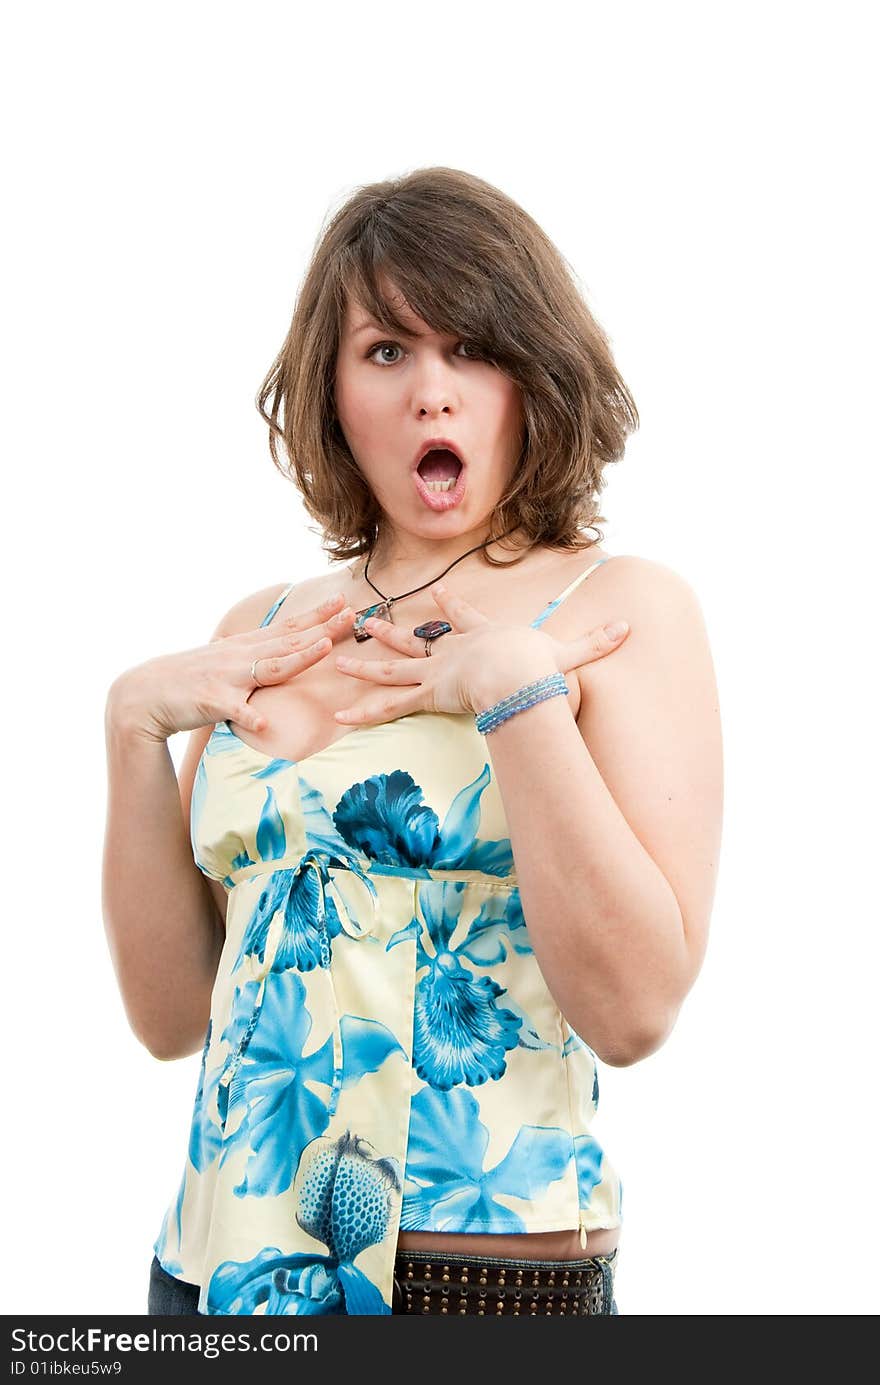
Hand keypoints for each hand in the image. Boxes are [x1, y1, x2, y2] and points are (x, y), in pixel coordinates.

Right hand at [106, 593, 357, 741]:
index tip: (342, 601)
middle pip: (288, 640)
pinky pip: (233, 710)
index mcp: (244, 648)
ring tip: (323, 649)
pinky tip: (264, 723)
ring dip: (297, 658)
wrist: (142, 694)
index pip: (287, 627)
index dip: (316, 615)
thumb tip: (276, 653)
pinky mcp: (210, 701)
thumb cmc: (187, 681)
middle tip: (351, 614)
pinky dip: (248, 715)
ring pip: (268, 667)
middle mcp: (239, 656)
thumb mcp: (223, 663)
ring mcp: (226, 677)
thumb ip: (251, 658)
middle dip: (322, 628)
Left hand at [332, 583, 629, 725]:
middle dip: (391, 632)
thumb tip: (629, 628)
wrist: (517, 671)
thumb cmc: (539, 662)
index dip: (451, 607)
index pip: (463, 617)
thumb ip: (594, 643)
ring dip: (363, 664)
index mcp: (481, 636)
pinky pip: (388, 705)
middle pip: (416, 638)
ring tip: (335, 660)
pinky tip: (336, 716)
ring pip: (392, 667)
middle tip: (367, 623)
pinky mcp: (425, 693)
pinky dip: (364, 712)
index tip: (439, 592)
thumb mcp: (568, 652)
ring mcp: (435, 670)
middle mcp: (451, 649)